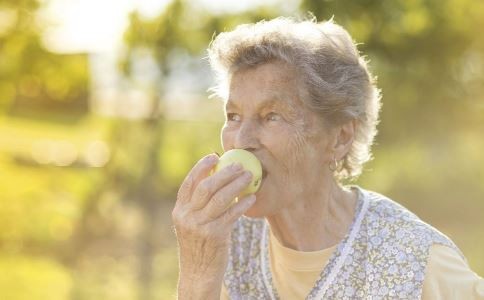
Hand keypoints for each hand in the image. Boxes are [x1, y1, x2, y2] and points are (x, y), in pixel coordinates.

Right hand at [172, 154, 255, 297]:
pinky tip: (251, 197)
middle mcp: (187, 216)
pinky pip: (232, 214)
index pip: (189, 182)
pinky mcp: (215, 235)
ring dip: (236, 184)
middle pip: (206, 186)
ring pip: (220, 197)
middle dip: (224, 172)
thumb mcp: (190, 224)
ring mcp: (200, 226)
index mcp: (179, 210)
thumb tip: (215, 179)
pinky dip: (243, 203)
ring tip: (249, 176)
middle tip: (239, 165)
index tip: (214, 156)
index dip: (201, 167)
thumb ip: (197, 205)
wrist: (197, 273)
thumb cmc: (198, 245)